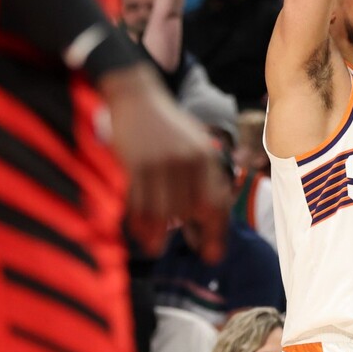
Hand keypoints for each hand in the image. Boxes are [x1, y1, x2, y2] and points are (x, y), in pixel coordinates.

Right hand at [99, 65, 229, 259]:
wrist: (137, 97)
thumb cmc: (168, 125)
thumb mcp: (195, 144)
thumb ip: (203, 176)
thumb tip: (206, 216)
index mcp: (204, 156)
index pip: (215, 202)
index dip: (217, 232)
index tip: (214, 254)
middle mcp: (185, 161)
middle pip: (190, 210)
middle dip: (194, 235)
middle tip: (195, 251)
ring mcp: (159, 163)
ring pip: (163, 212)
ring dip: (160, 234)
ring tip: (158, 248)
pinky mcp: (135, 165)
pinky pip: (139, 204)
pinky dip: (140, 224)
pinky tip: (143, 236)